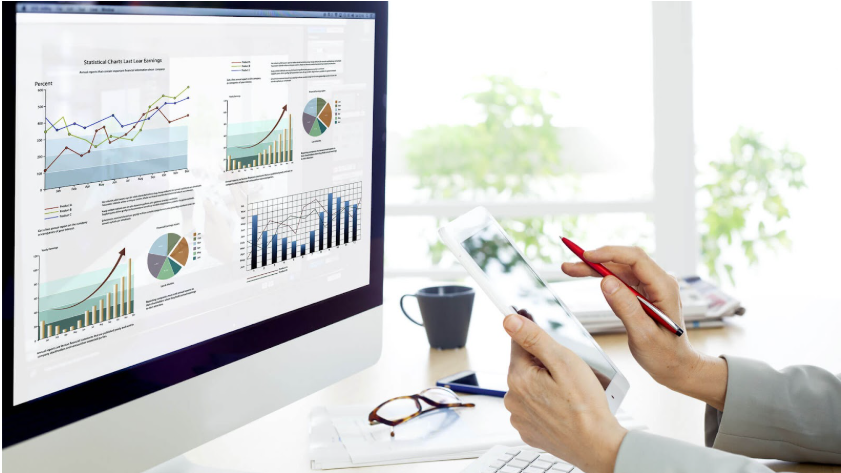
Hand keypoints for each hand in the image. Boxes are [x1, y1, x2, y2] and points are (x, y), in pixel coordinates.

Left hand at [503, 311, 626, 472]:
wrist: (597, 446)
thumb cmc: (585, 406)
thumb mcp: (564, 361)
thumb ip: (534, 338)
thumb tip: (509, 321)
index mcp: (518, 378)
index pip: (518, 344)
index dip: (536, 340)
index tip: (548, 341)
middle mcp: (512, 398)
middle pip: (524, 367)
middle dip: (543, 366)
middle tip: (567, 376)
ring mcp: (519, 417)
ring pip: (529, 388)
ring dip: (543, 386)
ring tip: (567, 395)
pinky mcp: (528, 431)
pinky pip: (532, 408)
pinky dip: (545, 405)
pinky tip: (562, 409)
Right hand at [562, 246, 727, 409]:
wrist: (676, 366)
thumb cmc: (665, 355)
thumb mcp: (643, 335)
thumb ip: (626, 307)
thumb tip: (605, 281)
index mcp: (664, 287)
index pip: (635, 259)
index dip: (609, 254)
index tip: (586, 256)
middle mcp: (659, 282)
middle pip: (623, 262)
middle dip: (595, 261)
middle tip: (569, 265)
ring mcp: (651, 286)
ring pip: (619, 269)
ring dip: (594, 268)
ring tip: (570, 269)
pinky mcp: (643, 292)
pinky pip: (620, 278)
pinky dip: (601, 277)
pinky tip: (585, 275)